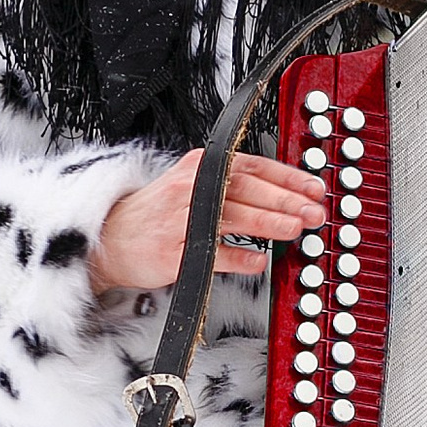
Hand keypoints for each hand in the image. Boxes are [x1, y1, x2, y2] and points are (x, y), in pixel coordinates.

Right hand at [89, 149, 324, 295]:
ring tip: (295, 231)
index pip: (251, 165)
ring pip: (233, 217)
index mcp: (200, 166)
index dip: (288, 177)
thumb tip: (284, 194)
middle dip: (286, 201)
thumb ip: (231, 185)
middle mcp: (190, 187)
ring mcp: (180, 219)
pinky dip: (240, 259)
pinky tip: (259, 261)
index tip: (315, 188)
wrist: (112, 239)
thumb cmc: (158, 214)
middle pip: (246, 188)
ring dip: (269, 224)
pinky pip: (214, 255)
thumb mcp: (192, 185)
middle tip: (314, 212)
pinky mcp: (173, 252)